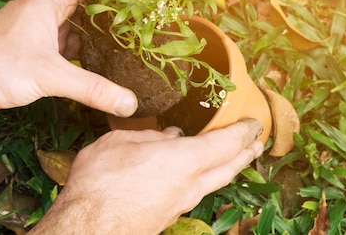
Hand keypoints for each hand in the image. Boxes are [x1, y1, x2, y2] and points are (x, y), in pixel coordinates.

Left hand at [0, 0, 137, 120]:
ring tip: (131, 50)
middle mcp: (44, 12)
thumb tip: (129, 102)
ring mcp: (38, 33)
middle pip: (88, 8)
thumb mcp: (50, 75)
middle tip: (146, 28)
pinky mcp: (32, 54)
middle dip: (114, 19)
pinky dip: (81, 59)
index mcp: (49, 0)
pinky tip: (100, 71)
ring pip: (77, 32)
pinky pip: (65, 52)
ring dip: (98, 42)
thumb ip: (92, 88)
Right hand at [33, 119, 264, 234]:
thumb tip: (171, 136)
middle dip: (247, 152)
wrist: (88, 229)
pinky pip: (198, 191)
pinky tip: (196, 173)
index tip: (254, 121)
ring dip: (230, 166)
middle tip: (257, 141)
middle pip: (231, 167)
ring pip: (217, 182)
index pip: (227, 142)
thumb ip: (150, 137)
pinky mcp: (169, 215)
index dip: (244, 130)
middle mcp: (191, 184)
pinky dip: (207, 177)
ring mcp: (182, 203)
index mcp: (185, 160)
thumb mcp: (120, 142)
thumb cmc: (101, 182)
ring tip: (236, 157)